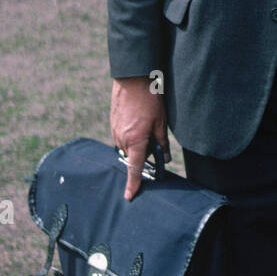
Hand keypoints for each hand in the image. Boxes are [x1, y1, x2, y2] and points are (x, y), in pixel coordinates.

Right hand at [110, 77, 168, 200]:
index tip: (129, 197)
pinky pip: (122, 137)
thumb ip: (162, 143)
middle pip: (134, 156)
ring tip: (146, 123)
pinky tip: (138, 119)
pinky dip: (131, 134)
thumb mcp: (161, 122)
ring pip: (128, 146)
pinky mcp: (113, 124)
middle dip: (144, 152)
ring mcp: (115, 131)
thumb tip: (164, 158)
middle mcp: (122, 139)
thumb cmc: (150, 99)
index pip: (134, 169)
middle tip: (154, 137)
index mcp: (135, 140)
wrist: (132, 78)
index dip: (133, 184)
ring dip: (137, 142)